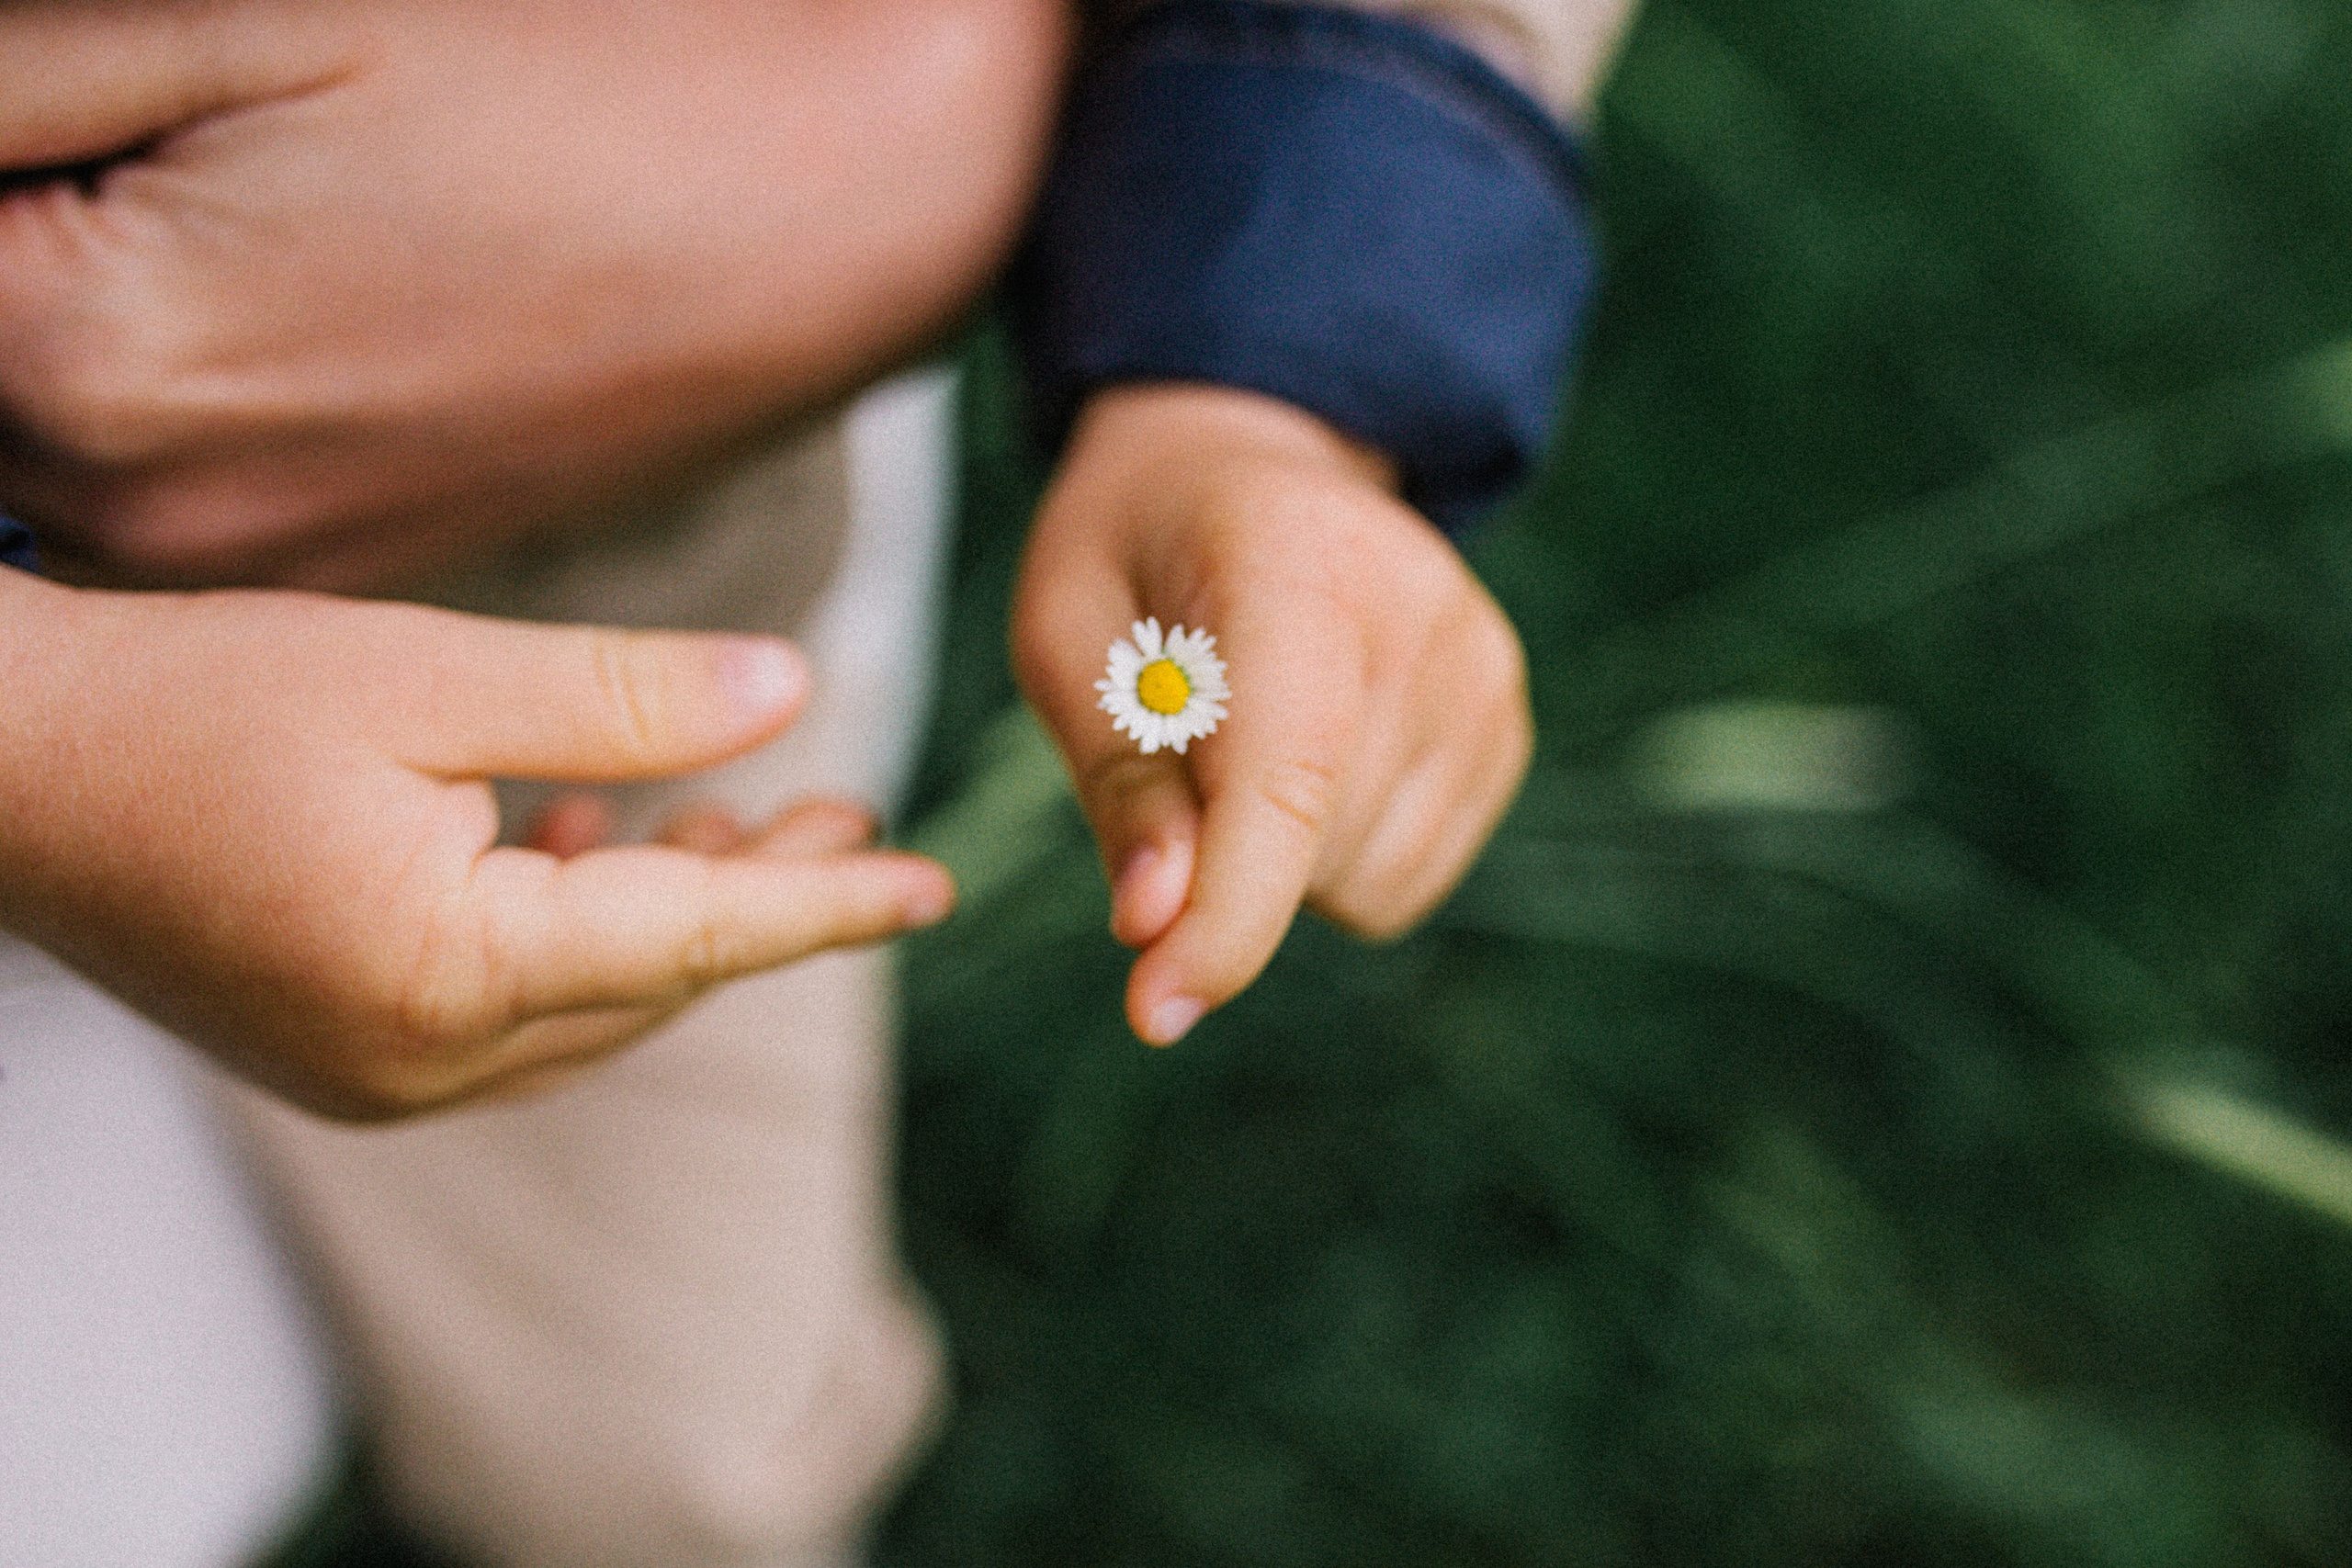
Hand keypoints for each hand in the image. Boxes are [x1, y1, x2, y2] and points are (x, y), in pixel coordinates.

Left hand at [0, 0, 1065, 591]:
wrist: (840, 210)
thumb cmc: (583, 78)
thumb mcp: (247, 17)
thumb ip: (10, 81)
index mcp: (98, 372)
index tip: (104, 115)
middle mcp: (162, 520)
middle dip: (34, 237)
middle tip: (212, 158)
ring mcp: (276, 561)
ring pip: (53, 436)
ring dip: (84, 319)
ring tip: (278, 214)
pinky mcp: (360, 554)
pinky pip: (180, 473)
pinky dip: (181, 375)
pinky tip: (307, 279)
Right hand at [0, 571, 952, 1118]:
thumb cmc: (196, 701)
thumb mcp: (427, 672)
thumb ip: (621, 698)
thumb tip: (793, 692)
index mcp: (450, 975)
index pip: (696, 940)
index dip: (824, 904)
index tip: (931, 885)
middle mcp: (420, 1062)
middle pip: (651, 982)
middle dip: (760, 897)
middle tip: (851, 813)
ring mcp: (375, 1078)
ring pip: (589, 1005)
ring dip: (674, 914)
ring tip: (742, 817)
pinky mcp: (340, 1056)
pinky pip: (512, 1014)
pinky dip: (578, 932)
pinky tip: (593, 836)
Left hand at [1012, 384, 1531, 1044]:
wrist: (1251, 469)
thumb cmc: (1135, 553)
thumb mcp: (1066, 635)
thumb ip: (1120, 779)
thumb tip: (1156, 927)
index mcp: (1297, 564)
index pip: (1285, 779)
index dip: (1226, 915)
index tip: (1154, 1013)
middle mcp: (1423, 616)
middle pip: (1313, 852)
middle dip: (1217, 858)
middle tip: (1175, 742)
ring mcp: (1482, 674)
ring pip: (1361, 885)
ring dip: (1276, 861)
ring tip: (1243, 738)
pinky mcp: (1503, 729)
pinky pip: (1403, 882)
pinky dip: (1332, 861)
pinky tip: (1305, 760)